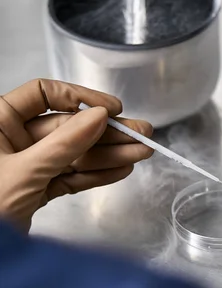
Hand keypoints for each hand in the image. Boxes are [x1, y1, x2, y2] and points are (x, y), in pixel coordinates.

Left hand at [0, 79, 152, 230]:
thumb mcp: (23, 172)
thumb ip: (64, 144)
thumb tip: (100, 115)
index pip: (42, 95)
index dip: (79, 98)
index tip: (113, 108)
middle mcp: (11, 140)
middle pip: (66, 128)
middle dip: (106, 133)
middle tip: (143, 134)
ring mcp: (26, 167)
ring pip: (74, 155)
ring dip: (109, 155)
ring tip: (143, 153)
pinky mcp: (36, 191)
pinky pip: (70, 178)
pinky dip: (96, 176)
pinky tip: (122, 169)